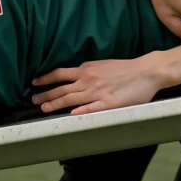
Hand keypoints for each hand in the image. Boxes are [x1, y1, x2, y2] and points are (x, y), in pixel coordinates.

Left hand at [32, 53, 170, 114]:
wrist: (147, 71)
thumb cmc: (125, 68)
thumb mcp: (102, 64)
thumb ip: (87, 71)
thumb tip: (74, 75)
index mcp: (87, 70)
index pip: (60, 74)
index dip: (46, 78)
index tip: (34, 82)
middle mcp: (89, 80)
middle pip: (62, 88)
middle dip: (46, 94)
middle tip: (33, 100)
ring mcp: (98, 92)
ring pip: (72, 99)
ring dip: (56, 104)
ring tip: (44, 109)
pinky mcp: (110, 103)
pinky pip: (93, 108)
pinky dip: (81, 111)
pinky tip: (72, 115)